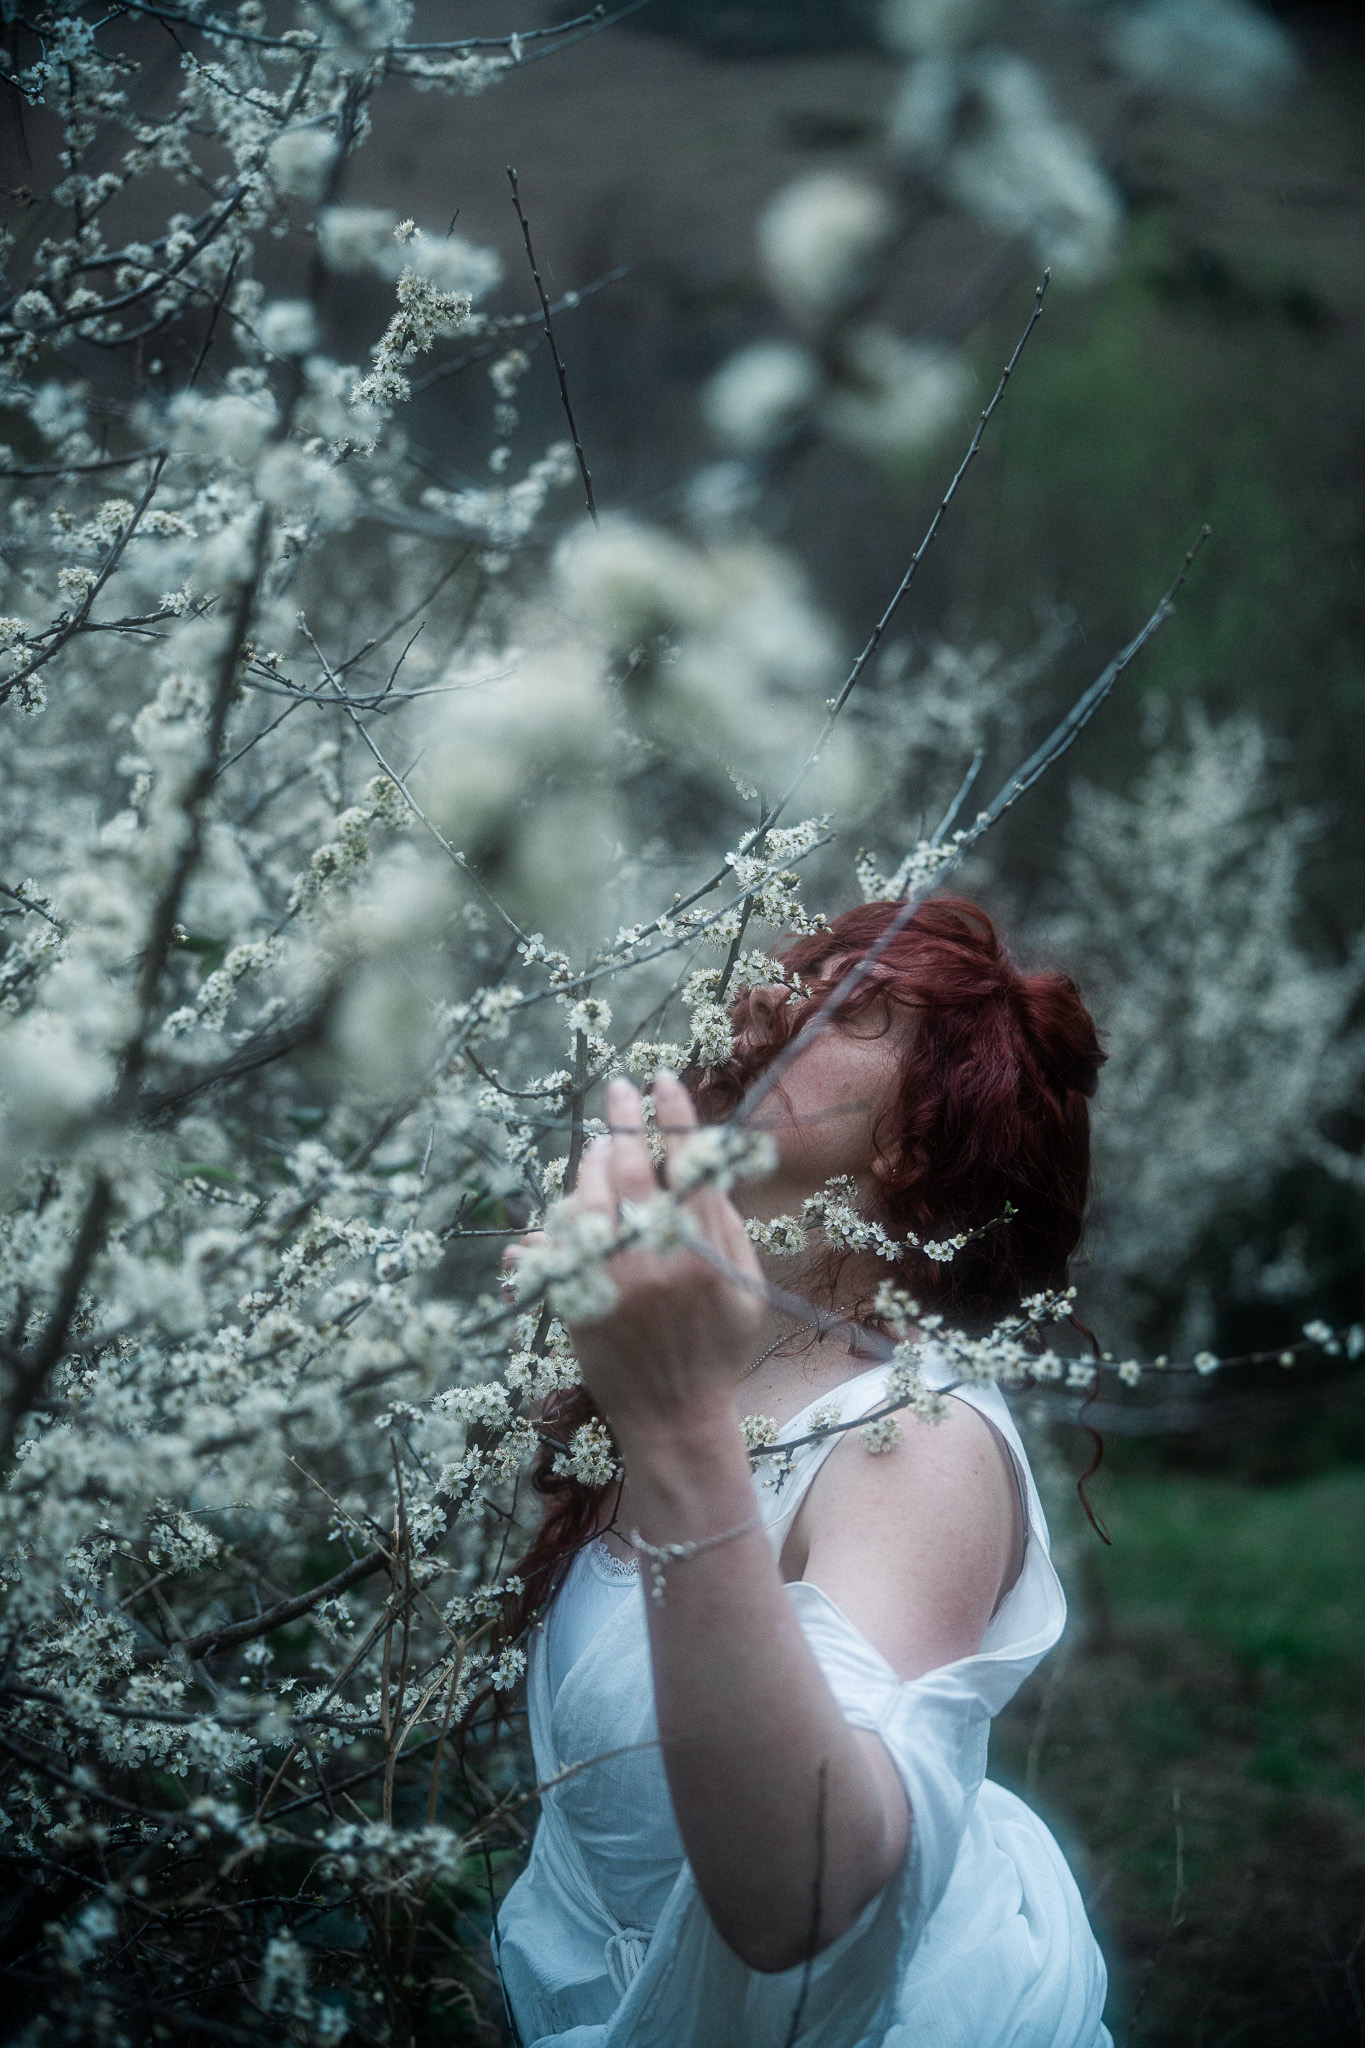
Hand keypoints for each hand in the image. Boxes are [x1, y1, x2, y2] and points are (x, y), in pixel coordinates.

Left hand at [557, 1071, 765, 1444]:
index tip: (660, 1080)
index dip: (672, 1114)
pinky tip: (561, 1210)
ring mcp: (609, 1280)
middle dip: (620, 1122)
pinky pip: (553, 1245)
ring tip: (598, 1150)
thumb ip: (725, 1225)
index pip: (685, 1161)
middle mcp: (653, 1258)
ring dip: (589, 1164)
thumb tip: (701, 1167)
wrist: (675, 1416)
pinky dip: (553, 1223)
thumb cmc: (718, 1348)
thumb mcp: (744, 1286)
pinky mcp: (576, 1301)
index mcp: (703, 1250)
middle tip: (616, 1096)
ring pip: (586, 1198)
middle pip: (627, 1168)